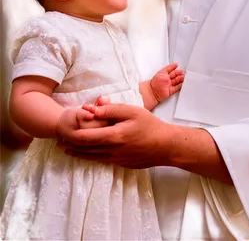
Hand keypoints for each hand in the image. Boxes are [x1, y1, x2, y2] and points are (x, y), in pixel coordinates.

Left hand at [57, 102, 173, 167]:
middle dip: (71, 146)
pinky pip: (101, 161)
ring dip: (78, 154)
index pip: (85, 138)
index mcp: (113, 136)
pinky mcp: (122, 164)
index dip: (71, 136)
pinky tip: (88, 154)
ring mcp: (117, 160)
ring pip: (92, 158)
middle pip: (85, 150)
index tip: (63, 132)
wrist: (166, 147)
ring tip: (67, 150)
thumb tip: (90, 108)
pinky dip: (91, 157)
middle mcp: (112, 151)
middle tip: (59, 142)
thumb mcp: (131, 111)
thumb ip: (110, 109)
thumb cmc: (150, 125)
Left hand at [150, 62, 184, 101]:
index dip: (177, 69)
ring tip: (185, 78)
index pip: (173, 71)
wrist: (153, 91)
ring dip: (182, 80)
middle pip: (176, 76)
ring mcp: (170, 85)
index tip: (181, 68)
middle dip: (181, 74)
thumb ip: (169, 68)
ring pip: (178, 82)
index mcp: (165, 75)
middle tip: (184, 73)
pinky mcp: (171, 91)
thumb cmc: (156, 81)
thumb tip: (175, 64)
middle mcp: (168, 80)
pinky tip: (183, 84)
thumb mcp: (163, 71)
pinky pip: (177, 88)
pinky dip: (181, 86)